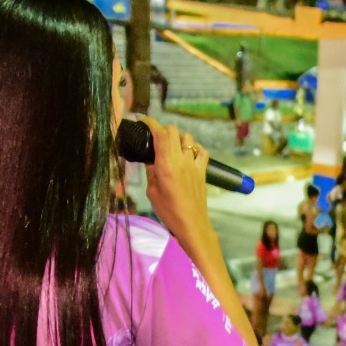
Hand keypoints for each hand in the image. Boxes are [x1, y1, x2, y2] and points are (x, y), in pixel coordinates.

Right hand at [139, 119, 212, 242]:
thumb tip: (149, 158)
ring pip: (187, 138)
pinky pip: (201, 151)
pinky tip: (188, 154)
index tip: (142, 121)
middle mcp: (182, 160)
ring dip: (177, 138)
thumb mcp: (152, 191)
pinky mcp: (203, 170)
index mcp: (166, 164)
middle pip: (173, 131)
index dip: (150, 122)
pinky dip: (194, 147)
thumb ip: (151, 171)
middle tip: (154, 137)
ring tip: (170, 147)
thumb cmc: (169, 211)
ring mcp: (194, 164)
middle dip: (162, 129)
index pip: (160, 133)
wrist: (192, 224)